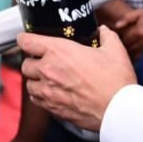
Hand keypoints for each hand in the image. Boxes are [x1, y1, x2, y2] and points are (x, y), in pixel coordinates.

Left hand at [18, 26, 136, 130]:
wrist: (118, 110)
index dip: (25, 39)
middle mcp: (48, 70)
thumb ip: (106, 36)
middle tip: (44, 60)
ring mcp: (48, 91)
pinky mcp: (52, 108)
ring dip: (35, 79)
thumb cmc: (115, 80)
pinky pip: (36, 99)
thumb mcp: (114, 50)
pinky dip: (40, 95)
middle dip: (33, 60)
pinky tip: (51, 92)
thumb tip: (103, 31)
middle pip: (25, 63)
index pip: (26, 41)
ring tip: (47, 78)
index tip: (27, 39)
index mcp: (59, 51)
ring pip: (28, 83)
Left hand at [115, 8, 142, 59]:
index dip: (117, 41)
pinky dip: (137, 58)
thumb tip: (116, 26)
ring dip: (128, 55)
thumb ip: (127, 18)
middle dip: (121, 49)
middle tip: (118, 47)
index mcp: (138, 31)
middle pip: (127, 50)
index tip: (115, 40)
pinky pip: (142, 60)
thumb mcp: (141, 13)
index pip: (122, 40)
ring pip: (134, 56)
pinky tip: (135, 56)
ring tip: (124, 53)